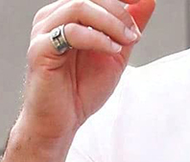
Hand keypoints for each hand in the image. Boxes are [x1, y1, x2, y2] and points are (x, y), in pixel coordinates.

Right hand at [18, 0, 157, 141]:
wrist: (62, 121)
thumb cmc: (81, 90)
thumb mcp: (114, 55)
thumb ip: (127, 29)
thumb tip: (148, 2)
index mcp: (68, 15)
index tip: (139, 8)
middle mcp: (53, 17)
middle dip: (117, 11)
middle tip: (134, 32)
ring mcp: (45, 31)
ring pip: (79, 7)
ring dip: (110, 22)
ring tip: (125, 41)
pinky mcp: (41, 49)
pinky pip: (71, 32)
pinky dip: (96, 38)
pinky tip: (111, 50)